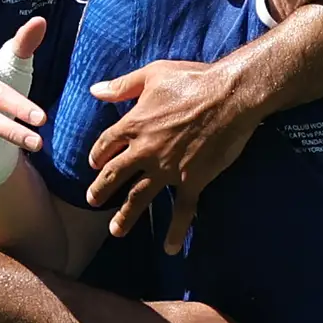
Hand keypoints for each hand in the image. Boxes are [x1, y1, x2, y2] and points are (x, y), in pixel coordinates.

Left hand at [83, 60, 259, 249]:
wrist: (230, 96)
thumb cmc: (193, 80)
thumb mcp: (153, 74)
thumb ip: (122, 86)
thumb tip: (94, 90)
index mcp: (134, 125)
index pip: (106, 144)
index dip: (98, 155)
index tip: (94, 164)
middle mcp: (145, 151)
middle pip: (115, 175)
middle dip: (101, 189)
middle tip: (93, 201)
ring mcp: (167, 169)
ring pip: (139, 197)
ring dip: (126, 215)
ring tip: (116, 230)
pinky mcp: (191, 180)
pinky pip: (182, 211)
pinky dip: (175, 231)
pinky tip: (169, 248)